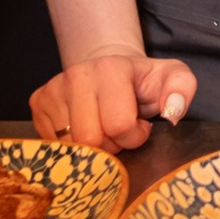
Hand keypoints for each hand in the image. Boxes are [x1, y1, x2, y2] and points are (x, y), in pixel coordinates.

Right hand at [29, 50, 194, 151]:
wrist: (109, 68)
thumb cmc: (142, 81)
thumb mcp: (173, 78)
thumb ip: (182, 90)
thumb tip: (172, 112)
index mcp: (109, 68)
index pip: (118, 125)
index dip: (133, 136)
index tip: (139, 125)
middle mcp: (75, 75)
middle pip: (89, 140)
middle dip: (110, 146)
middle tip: (119, 133)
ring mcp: (52, 89)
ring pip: (69, 147)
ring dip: (91, 149)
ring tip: (102, 130)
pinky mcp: (37, 103)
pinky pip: (52, 145)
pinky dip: (72, 147)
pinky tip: (84, 129)